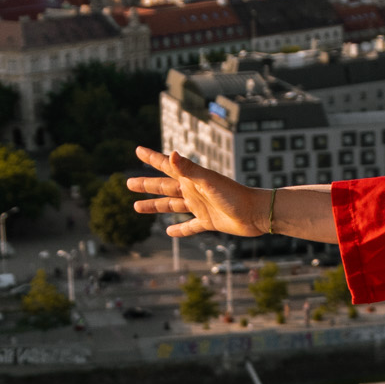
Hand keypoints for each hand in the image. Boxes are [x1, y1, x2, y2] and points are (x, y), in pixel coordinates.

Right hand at [128, 145, 269, 237]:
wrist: (256, 214)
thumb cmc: (234, 195)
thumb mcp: (208, 181)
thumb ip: (189, 169)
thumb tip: (171, 154)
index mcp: (192, 178)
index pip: (167, 166)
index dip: (152, 158)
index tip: (138, 150)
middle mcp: (193, 191)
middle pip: (164, 187)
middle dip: (146, 185)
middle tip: (128, 183)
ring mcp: (200, 206)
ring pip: (171, 206)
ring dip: (155, 206)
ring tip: (137, 207)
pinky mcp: (208, 222)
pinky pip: (189, 227)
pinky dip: (179, 230)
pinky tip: (169, 233)